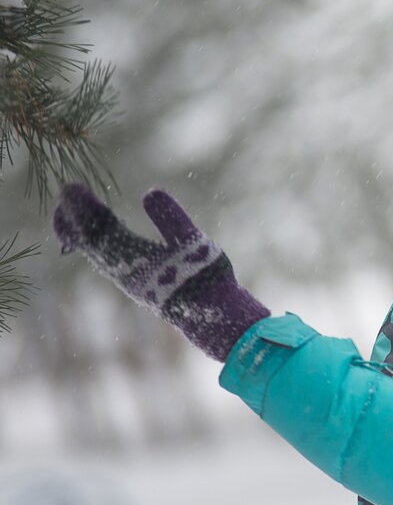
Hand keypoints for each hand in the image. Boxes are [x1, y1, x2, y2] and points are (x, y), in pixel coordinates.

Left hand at [54, 183, 269, 360]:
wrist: (212, 317)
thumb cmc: (206, 279)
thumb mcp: (195, 244)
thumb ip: (173, 219)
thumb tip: (150, 192)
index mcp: (133, 258)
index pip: (97, 229)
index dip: (82, 208)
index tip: (73, 187)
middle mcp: (123, 271)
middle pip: (87, 241)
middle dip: (74, 216)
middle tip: (68, 192)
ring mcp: (127, 278)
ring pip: (93, 252)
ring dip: (81, 231)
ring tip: (72, 212)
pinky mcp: (135, 282)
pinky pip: (104, 260)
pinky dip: (94, 244)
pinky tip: (99, 237)